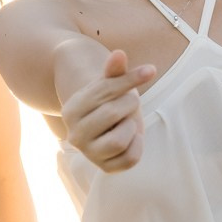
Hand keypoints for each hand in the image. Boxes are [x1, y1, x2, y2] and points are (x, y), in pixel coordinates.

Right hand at [63, 48, 155, 172]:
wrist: (104, 121)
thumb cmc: (108, 98)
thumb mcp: (111, 82)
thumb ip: (114, 70)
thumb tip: (118, 54)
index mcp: (71, 110)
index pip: (104, 92)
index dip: (131, 79)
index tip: (150, 70)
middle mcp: (74, 135)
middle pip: (112, 114)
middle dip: (129, 104)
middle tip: (129, 102)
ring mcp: (89, 154)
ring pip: (119, 141)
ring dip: (131, 127)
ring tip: (127, 121)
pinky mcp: (106, 168)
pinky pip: (130, 159)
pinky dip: (137, 145)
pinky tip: (132, 135)